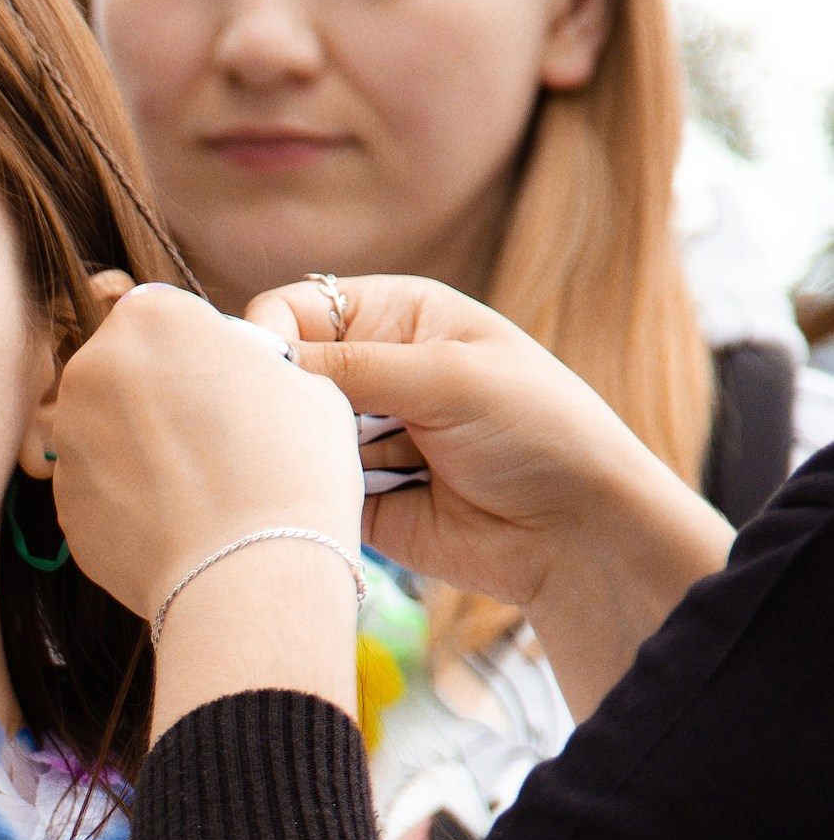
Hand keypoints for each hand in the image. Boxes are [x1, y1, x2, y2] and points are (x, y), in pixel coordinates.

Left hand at [48, 281, 365, 630]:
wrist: (252, 571)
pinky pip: (100, 490)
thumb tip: (238, 380)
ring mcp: (68, 439)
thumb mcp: (301, 383)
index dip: (200, 352)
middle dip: (159, 398)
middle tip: (211, 442)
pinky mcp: (64, 504)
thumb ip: (250, 364)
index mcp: (149, 316)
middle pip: (126, 370)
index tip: (225, 387)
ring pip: (106, 431)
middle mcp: (92, 367)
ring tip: (197, 489)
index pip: (168, 317)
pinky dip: (129, 503)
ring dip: (140, 450)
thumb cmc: (292, 466)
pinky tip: (175, 524)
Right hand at [246, 273, 732, 716]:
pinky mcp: (360, 502)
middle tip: (323, 429)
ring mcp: (365, 440)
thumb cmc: (537, 430)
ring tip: (369, 471)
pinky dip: (317, 496)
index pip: (298, 309)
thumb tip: (262, 363)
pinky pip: (309, 492)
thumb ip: (353, 366)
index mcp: (399, 316)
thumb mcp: (449, 377)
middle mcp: (375, 371)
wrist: (578, 531)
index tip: (267, 372)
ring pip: (292, 437)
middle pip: (287, 374)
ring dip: (311, 452)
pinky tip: (349, 502)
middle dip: (288, 401)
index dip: (269, 335)